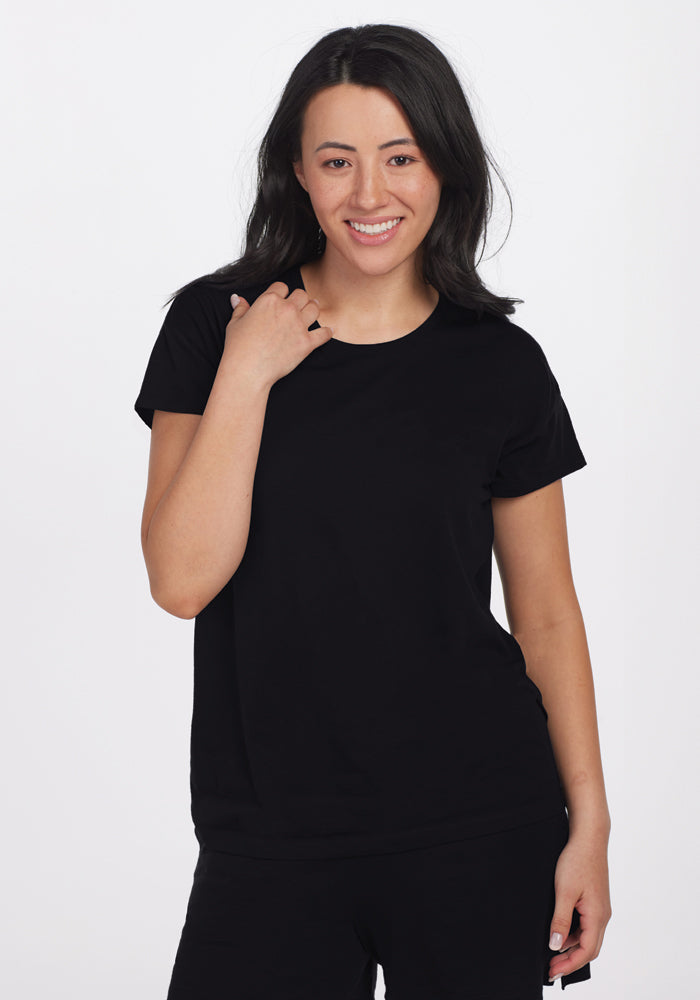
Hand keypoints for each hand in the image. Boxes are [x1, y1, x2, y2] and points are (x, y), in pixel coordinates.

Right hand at [223, 281, 332, 386]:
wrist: (248, 370)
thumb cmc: (238, 348)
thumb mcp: (234, 323)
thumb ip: (240, 308)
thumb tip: (237, 298)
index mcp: (269, 300)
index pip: (282, 287)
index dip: (281, 292)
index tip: (281, 298)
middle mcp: (286, 309)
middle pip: (301, 294)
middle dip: (300, 299)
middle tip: (300, 305)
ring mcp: (299, 325)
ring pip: (314, 308)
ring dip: (313, 310)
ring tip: (312, 313)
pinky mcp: (307, 343)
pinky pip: (324, 333)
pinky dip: (327, 332)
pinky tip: (327, 332)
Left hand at [547, 828, 611, 981]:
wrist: (588, 838)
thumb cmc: (577, 861)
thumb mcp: (564, 892)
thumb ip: (560, 920)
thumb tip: (556, 945)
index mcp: (597, 916)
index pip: (586, 951)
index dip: (569, 965)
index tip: (552, 971)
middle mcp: (602, 915)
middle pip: (589, 948)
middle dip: (570, 961)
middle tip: (551, 967)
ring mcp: (599, 908)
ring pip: (587, 937)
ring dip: (571, 947)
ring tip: (551, 952)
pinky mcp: (594, 901)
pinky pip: (586, 925)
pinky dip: (573, 934)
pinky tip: (559, 932)